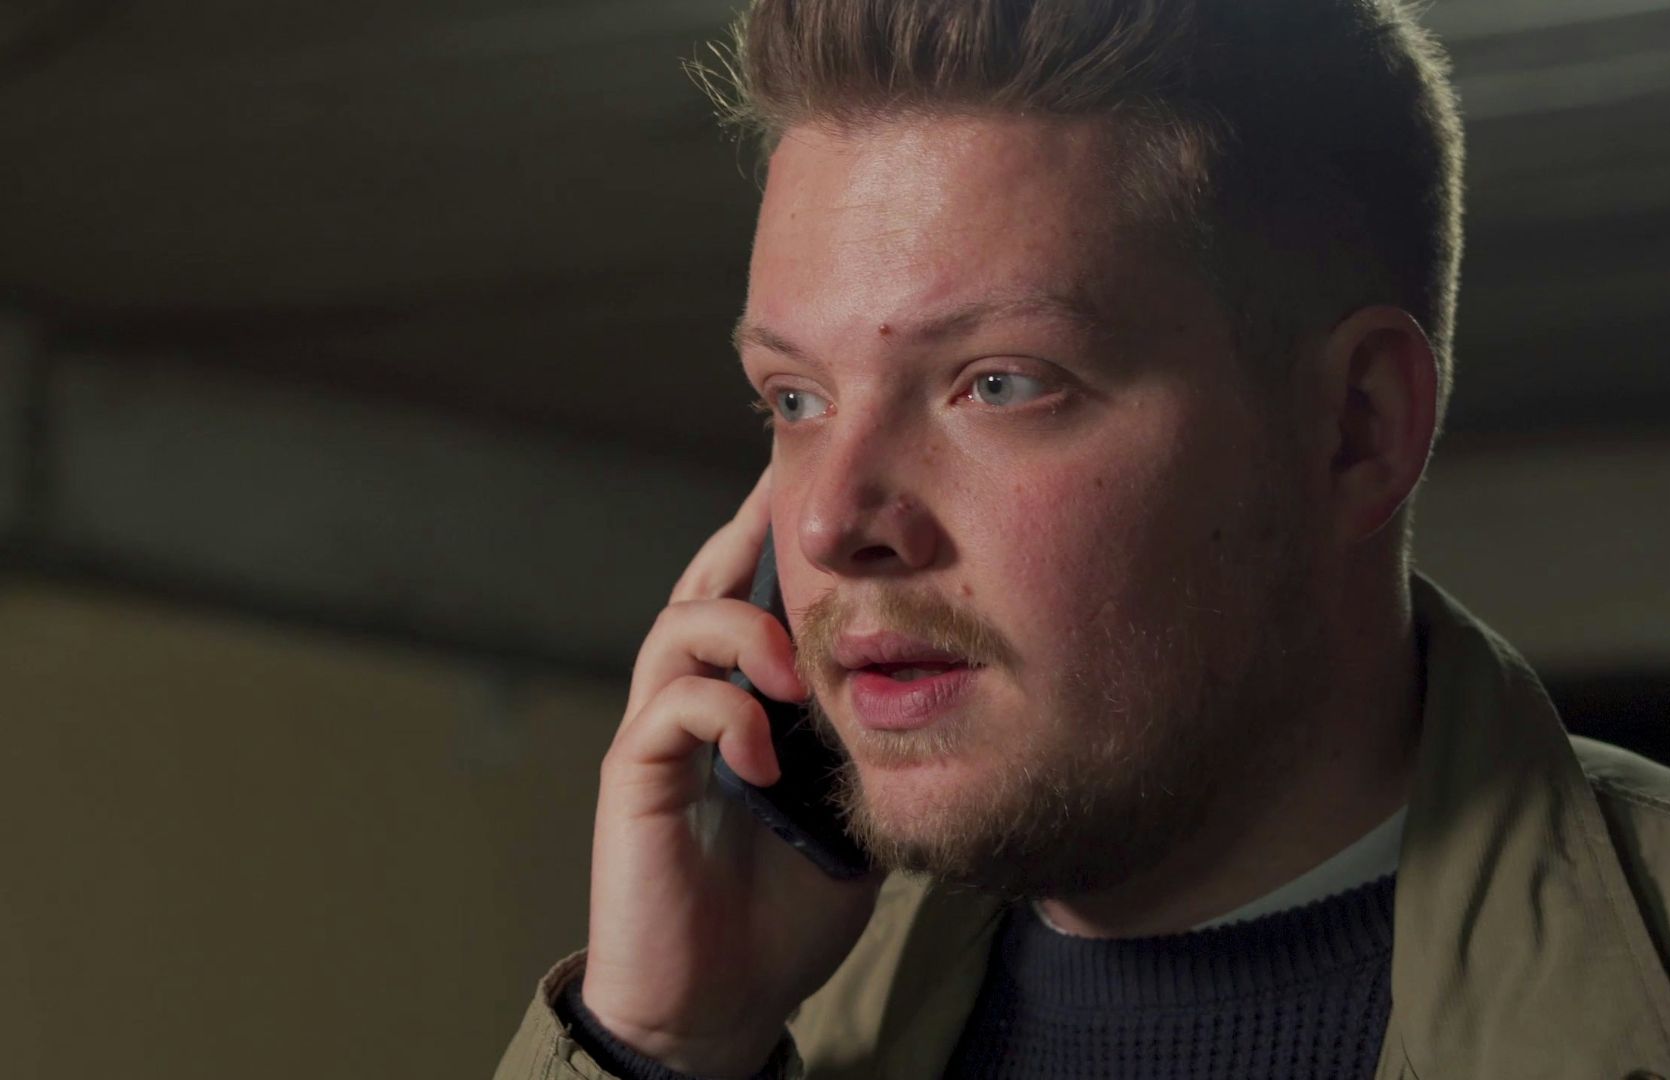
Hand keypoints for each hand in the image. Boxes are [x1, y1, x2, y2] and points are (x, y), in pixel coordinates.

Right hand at [580, 468, 880, 1077]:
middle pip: (707, 581)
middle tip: (796, 499)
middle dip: (752, 534)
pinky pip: (670, 709)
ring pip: (679, 627)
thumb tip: (943, 691)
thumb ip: (876, 742)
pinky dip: (724, 711)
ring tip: (794, 668)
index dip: (786, 537)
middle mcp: (694, 699)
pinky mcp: (635, 779)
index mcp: (746, 697)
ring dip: (742, 628)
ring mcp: (659, 736)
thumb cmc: (788, 907)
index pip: (759, 592)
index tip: (833, 490)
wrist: (721, 1003)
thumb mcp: (858, 808)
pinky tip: (766, 751)